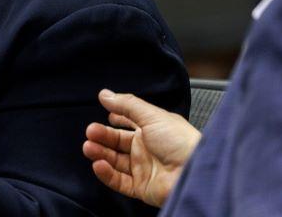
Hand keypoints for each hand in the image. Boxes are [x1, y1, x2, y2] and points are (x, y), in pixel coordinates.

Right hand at [83, 89, 200, 207]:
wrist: (193, 171)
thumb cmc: (179, 140)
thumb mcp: (152, 116)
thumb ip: (126, 105)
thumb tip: (104, 94)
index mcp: (153, 129)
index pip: (130, 122)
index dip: (117, 118)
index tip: (104, 113)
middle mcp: (147, 148)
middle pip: (119, 141)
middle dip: (103, 136)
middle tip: (90, 131)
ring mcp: (143, 168)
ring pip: (115, 161)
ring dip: (100, 153)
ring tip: (88, 146)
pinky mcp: (141, 187)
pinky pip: (119, 181)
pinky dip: (106, 174)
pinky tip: (98, 164)